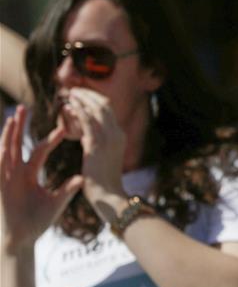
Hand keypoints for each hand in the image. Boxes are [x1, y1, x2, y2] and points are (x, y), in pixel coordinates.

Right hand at [0, 106, 82, 251]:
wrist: (20, 241)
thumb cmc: (36, 223)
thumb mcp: (56, 203)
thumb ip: (67, 190)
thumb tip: (82, 178)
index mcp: (29, 174)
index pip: (40, 151)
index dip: (50, 139)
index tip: (63, 127)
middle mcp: (16, 172)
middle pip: (18, 144)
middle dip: (21, 127)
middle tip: (26, 107)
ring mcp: (5, 178)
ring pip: (5, 152)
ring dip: (8, 136)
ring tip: (13, 119)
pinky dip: (1, 158)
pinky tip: (4, 146)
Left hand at [65, 88, 127, 219]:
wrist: (108, 196)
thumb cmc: (103, 181)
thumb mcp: (103, 157)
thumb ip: (96, 143)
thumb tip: (87, 135)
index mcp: (120, 136)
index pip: (109, 110)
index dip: (95, 99)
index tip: (81, 95)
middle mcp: (117, 134)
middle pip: (104, 104)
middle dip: (88, 95)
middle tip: (74, 90)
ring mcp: (109, 138)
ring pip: (96, 109)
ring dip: (82, 99)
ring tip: (69, 93)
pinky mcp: (97, 145)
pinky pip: (87, 121)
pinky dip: (78, 111)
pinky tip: (68, 106)